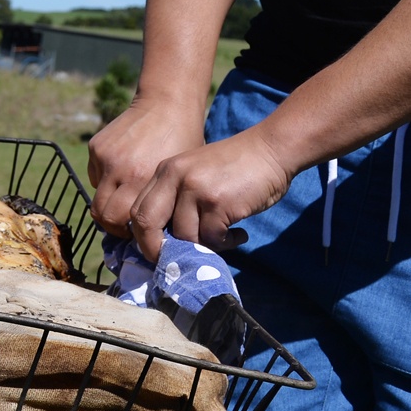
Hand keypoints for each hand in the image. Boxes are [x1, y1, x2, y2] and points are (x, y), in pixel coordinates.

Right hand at [87, 99, 206, 237]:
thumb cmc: (182, 144)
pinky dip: (106, 179)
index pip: (120, 222)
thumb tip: (149, 232)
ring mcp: (105, 157)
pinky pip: (95, 175)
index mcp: (144, 180)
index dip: (127, 232)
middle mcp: (121, 170)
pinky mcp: (97, 147)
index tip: (137, 233)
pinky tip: (124, 168)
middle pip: (101, 215)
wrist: (168, 104)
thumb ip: (161, 203)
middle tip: (125, 225)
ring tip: (126, 197)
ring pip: (96, 196)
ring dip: (108, 202)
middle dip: (112, 225)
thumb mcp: (176, 177)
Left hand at [127, 128, 293, 259]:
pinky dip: (226, 243)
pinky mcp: (218, 202)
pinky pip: (212, 238)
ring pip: (184, 236)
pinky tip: (239, 234)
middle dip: (156, 250)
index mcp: (165, 171)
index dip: (143, 238)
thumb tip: (166, 243)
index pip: (138, 211)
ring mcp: (195, 189)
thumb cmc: (236, 167)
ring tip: (224, 239)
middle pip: (146, 224)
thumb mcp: (196, 174)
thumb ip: (178, 200)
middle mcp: (174, 177)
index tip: (159, 252)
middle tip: (177, 262)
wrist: (272, 148)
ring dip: (204, 247)